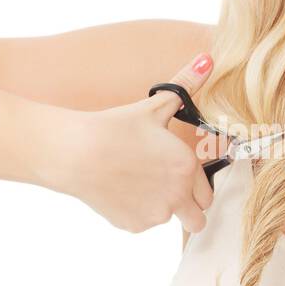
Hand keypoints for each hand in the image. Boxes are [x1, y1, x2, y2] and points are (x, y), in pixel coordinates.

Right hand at [61, 52, 214, 233]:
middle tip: (165, 185)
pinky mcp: (133, 226)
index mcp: (188, 168)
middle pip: (197, 217)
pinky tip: (120, 189)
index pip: (209, 191)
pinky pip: (142, 223)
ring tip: (136, 181)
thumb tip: (207, 59)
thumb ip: (186, 85)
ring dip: (160, 206)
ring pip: (168, 218)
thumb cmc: (115, 127)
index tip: (179, 174)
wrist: (76, 152)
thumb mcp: (154, 105)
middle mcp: (178, 196)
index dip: (196, 183)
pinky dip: (136, 211)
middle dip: (188, 206)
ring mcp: (155, 215)